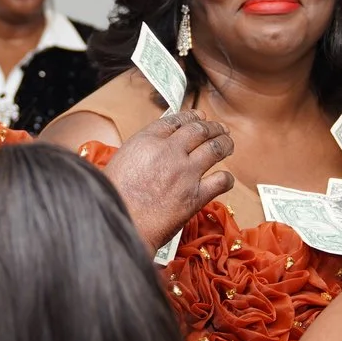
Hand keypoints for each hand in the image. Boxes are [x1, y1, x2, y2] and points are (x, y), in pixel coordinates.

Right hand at [101, 111, 234, 251]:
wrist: (120, 223)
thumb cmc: (113, 198)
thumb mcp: (119, 162)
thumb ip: (140, 152)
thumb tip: (152, 150)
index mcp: (146, 141)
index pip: (176, 120)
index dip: (191, 117)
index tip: (199, 117)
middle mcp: (169, 152)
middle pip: (199, 130)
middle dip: (212, 127)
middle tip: (219, 129)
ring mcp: (185, 173)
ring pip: (215, 148)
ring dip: (225, 143)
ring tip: (228, 143)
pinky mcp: (196, 196)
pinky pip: (222, 181)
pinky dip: (227, 178)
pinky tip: (226, 179)